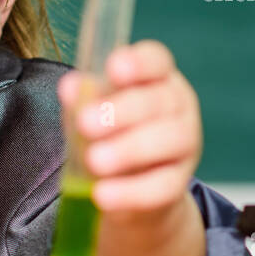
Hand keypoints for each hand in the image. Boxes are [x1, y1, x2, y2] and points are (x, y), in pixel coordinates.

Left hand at [57, 40, 201, 220]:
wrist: (122, 188)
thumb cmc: (106, 135)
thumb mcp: (90, 113)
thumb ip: (81, 99)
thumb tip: (70, 86)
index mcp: (155, 79)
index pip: (156, 61)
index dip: (139, 63)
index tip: (114, 69)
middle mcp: (177, 107)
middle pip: (159, 101)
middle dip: (121, 111)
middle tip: (86, 123)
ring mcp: (184, 145)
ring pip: (167, 141)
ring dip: (128, 150)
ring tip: (94, 160)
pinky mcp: (178, 184)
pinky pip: (160, 187)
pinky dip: (130, 191)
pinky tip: (102, 194)